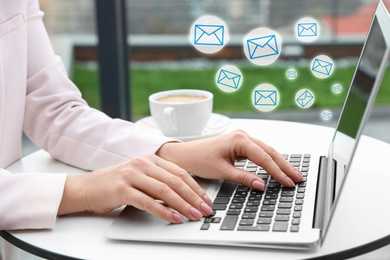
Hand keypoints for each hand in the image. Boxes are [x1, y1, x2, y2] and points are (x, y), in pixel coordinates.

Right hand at [58, 154, 213, 222]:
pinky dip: (164, 212)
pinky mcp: (122, 189)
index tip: (206, 200)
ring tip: (193, 215)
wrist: (87, 187)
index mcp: (150, 159)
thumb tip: (186, 196)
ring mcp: (132, 175)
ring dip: (182, 205)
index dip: (196, 188)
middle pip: (175, 181)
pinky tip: (174, 219)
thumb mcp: (141, 177)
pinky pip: (148, 202)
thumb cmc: (116, 184)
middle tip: (205, 210)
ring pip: (164, 191)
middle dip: (193, 197)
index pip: (180, 173)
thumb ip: (160, 181)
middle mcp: (142, 164)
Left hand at [156, 130, 302, 189]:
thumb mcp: (222, 171)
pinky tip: (277, 167)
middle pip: (269, 151)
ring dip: (279, 162)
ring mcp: (242, 138)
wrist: (186, 154)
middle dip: (284, 165)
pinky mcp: (241, 143)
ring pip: (266, 150)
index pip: (264, 157)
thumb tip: (262, 185)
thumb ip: (244, 178)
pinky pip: (260, 151)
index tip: (288, 182)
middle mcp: (242, 135)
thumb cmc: (199, 159)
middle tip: (298, 178)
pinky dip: (269, 160)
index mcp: (239, 139)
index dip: (277, 171)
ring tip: (292, 174)